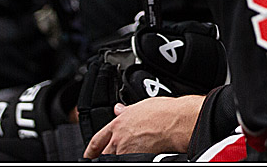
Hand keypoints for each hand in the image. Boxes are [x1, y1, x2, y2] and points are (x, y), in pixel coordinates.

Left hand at [83, 95, 204, 157]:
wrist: (177, 122)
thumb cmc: (165, 112)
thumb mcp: (142, 105)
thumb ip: (127, 110)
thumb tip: (118, 109)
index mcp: (118, 124)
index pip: (97, 140)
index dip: (91, 149)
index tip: (89, 154)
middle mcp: (119, 139)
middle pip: (104, 153)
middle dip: (105, 155)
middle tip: (108, 155)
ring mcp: (127, 151)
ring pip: (115, 159)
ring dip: (119, 157)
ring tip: (130, 153)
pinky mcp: (136, 159)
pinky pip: (129, 160)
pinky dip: (133, 158)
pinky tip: (140, 156)